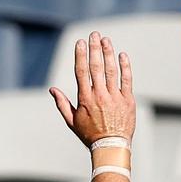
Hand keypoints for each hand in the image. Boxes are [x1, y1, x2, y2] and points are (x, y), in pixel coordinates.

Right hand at [50, 31, 135, 145]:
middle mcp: (100, 95)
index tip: (80, 42)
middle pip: (96, 67)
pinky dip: (125, 67)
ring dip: (108, 53)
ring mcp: (115, 97)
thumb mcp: (72, 121)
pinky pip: (127, 80)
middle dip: (94, 48)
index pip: (82, 71)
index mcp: (85, 99)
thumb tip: (52, 90)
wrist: (111, 147)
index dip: (81, 55)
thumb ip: (62, 104)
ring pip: (111, 70)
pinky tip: (122, 55)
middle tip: (94, 34)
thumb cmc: (90, 135)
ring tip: (106, 40)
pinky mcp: (128, 100)